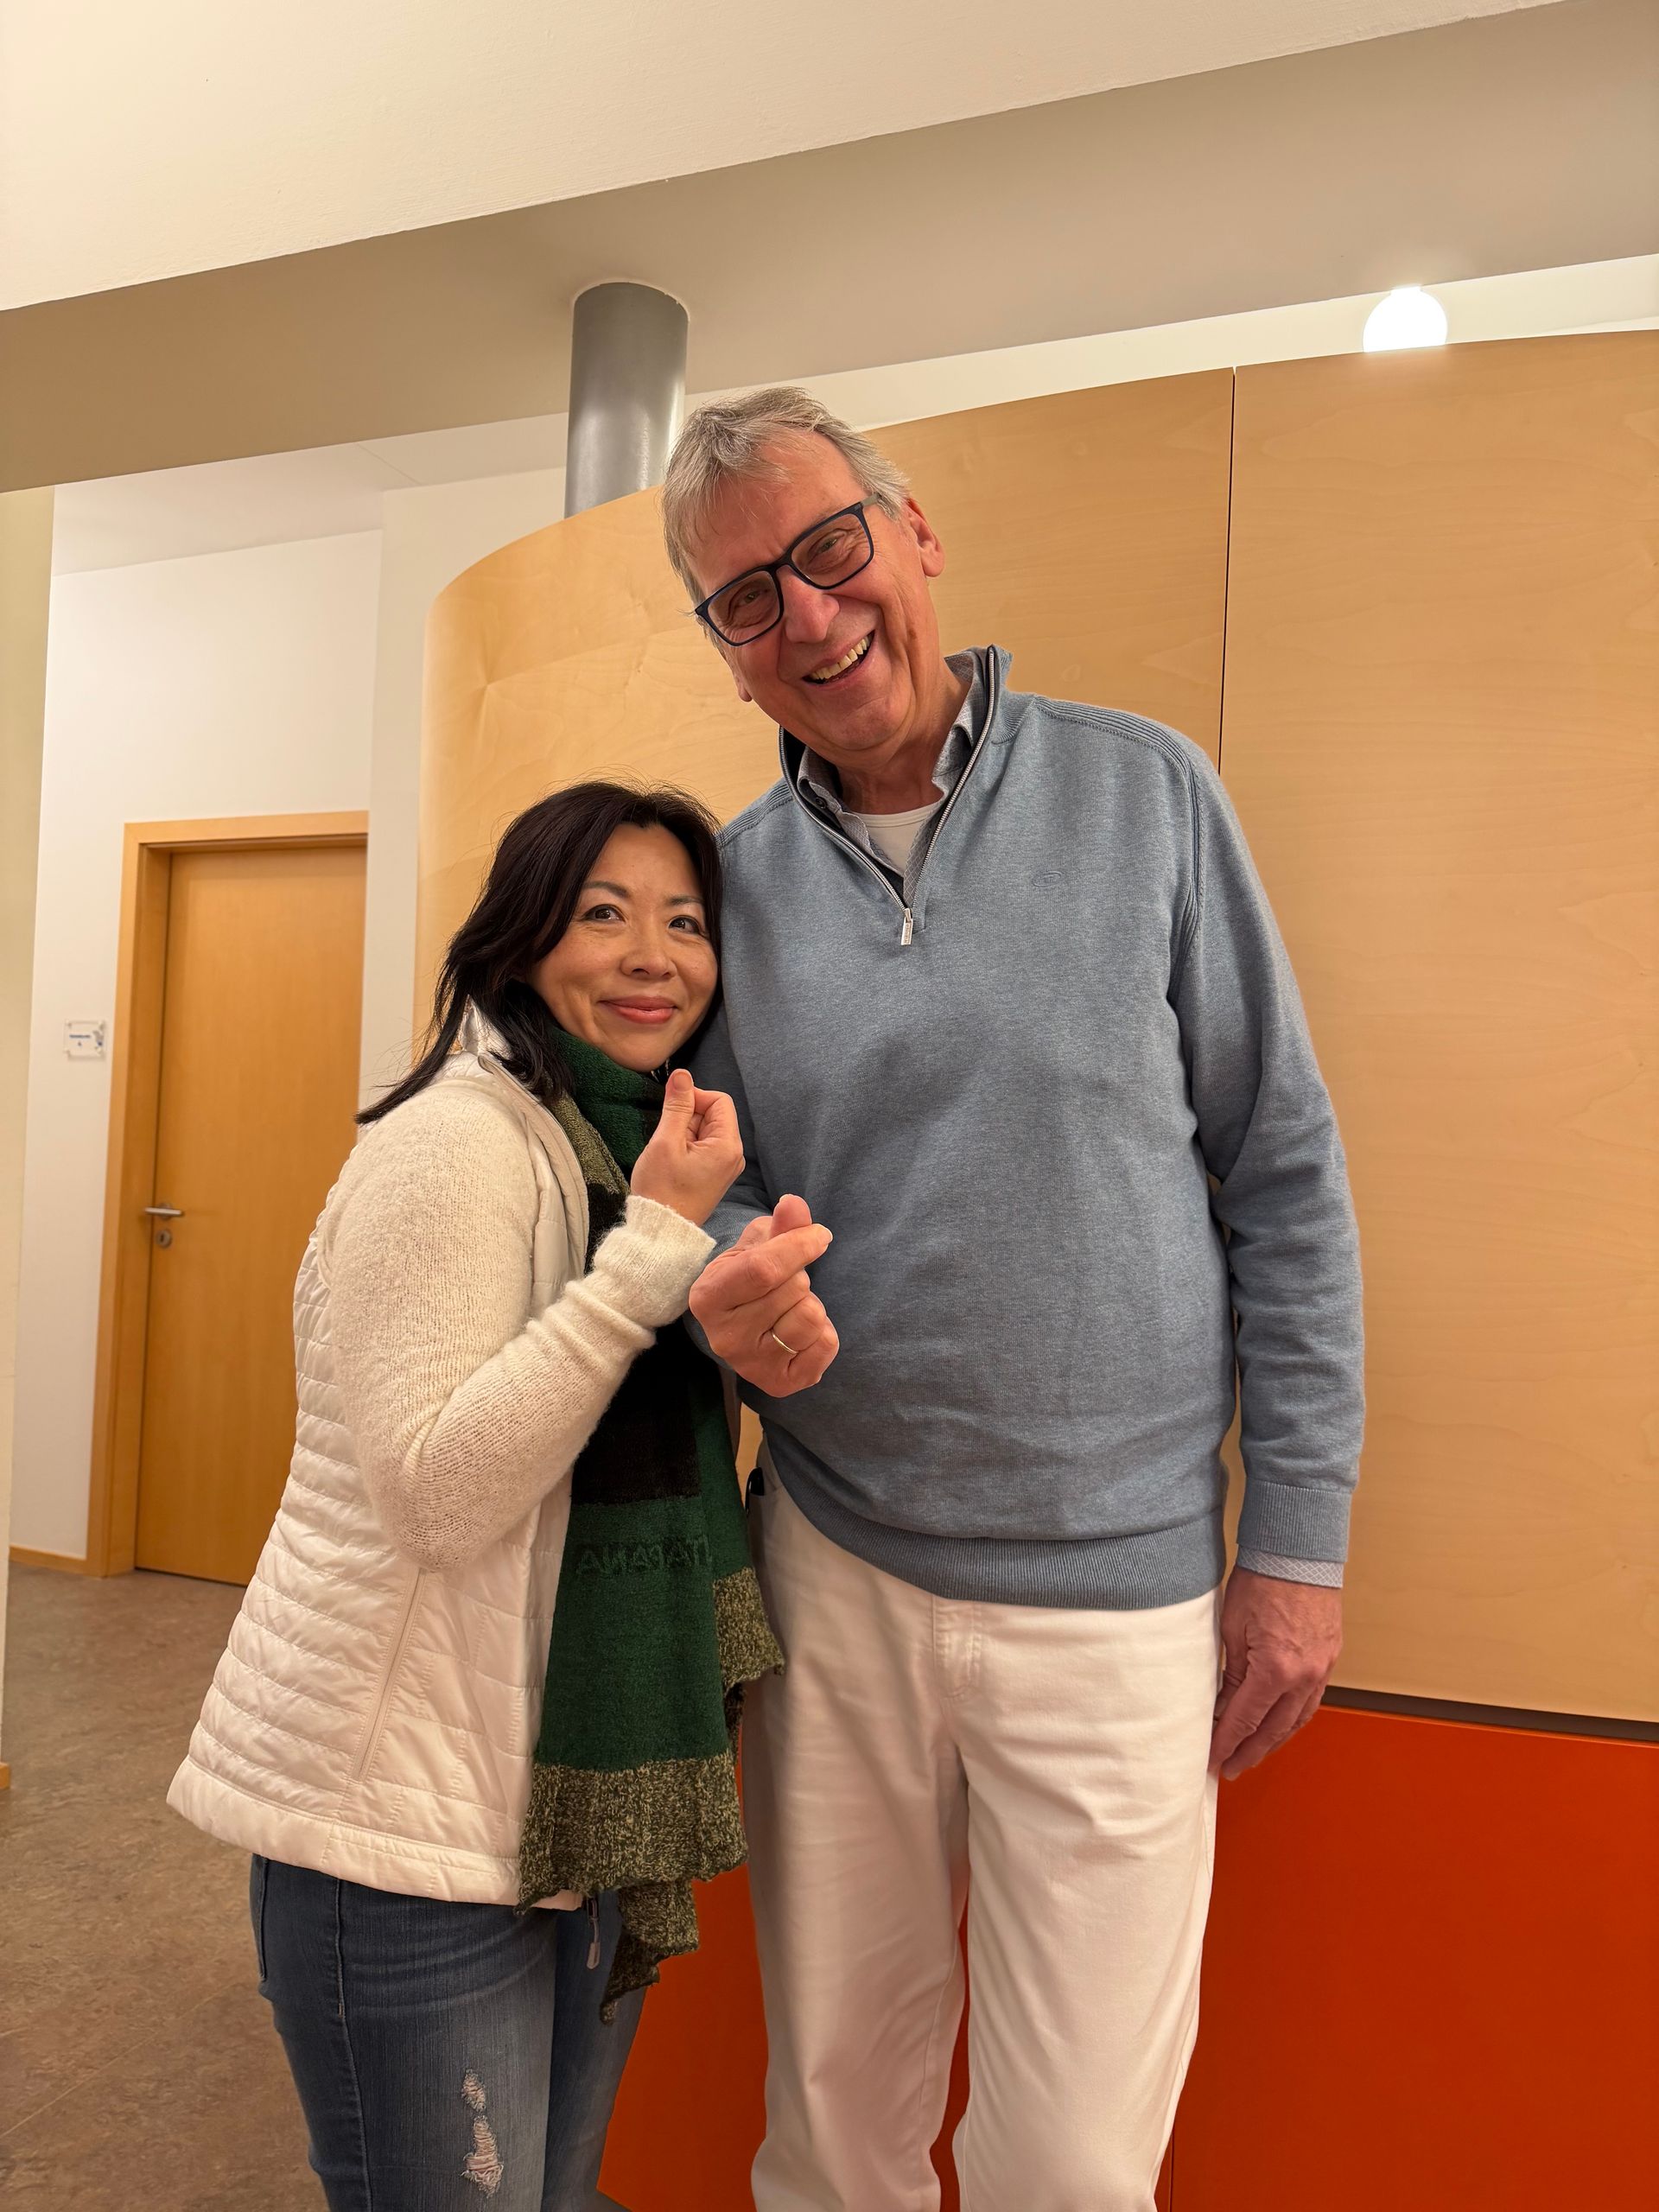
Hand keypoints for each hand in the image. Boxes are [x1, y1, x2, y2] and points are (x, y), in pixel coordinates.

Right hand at [629, 1070, 743, 1225]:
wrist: (661, 1232)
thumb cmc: (662, 1191)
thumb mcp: (665, 1142)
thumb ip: (676, 1105)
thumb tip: (682, 1074)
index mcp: (727, 1146)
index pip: (719, 1100)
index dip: (693, 1097)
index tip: (670, 1111)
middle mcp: (733, 1155)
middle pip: (713, 1114)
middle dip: (686, 1118)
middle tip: (667, 1140)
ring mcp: (725, 1166)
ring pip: (704, 1130)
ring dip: (683, 1133)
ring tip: (669, 1155)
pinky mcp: (714, 1174)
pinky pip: (702, 1147)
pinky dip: (685, 1146)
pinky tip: (672, 1163)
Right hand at [687, 1194, 838, 1395]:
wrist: (745, 1323)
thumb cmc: (750, 1275)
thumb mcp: (757, 1244)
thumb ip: (779, 1226)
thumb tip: (794, 1204)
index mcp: (708, 1297)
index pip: (764, 1269)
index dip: (800, 1245)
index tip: (820, 1235)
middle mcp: (724, 1338)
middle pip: (793, 1290)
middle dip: (802, 1276)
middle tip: (787, 1284)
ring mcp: (751, 1366)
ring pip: (811, 1318)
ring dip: (812, 1304)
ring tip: (791, 1308)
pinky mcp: (780, 1384)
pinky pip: (826, 1346)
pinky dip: (824, 1333)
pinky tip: (801, 1332)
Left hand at [1209, 1569, 1341, 1779]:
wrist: (1296, 1552)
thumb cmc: (1260, 1581)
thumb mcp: (1231, 1628)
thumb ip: (1230, 1673)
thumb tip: (1221, 1706)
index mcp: (1274, 1670)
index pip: (1244, 1719)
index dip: (1225, 1743)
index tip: (1211, 1758)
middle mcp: (1303, 1677)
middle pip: (1273, 1729)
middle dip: (1248, 1751)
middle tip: (1229, 1768)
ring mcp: (1321, 1670)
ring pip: (1296, 1720)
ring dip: (1273, 1741)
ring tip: (1252, 1754)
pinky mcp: (1329, 1660)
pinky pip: (1310, 1702)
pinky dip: (1293, 1720)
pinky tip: (1280, 1727)